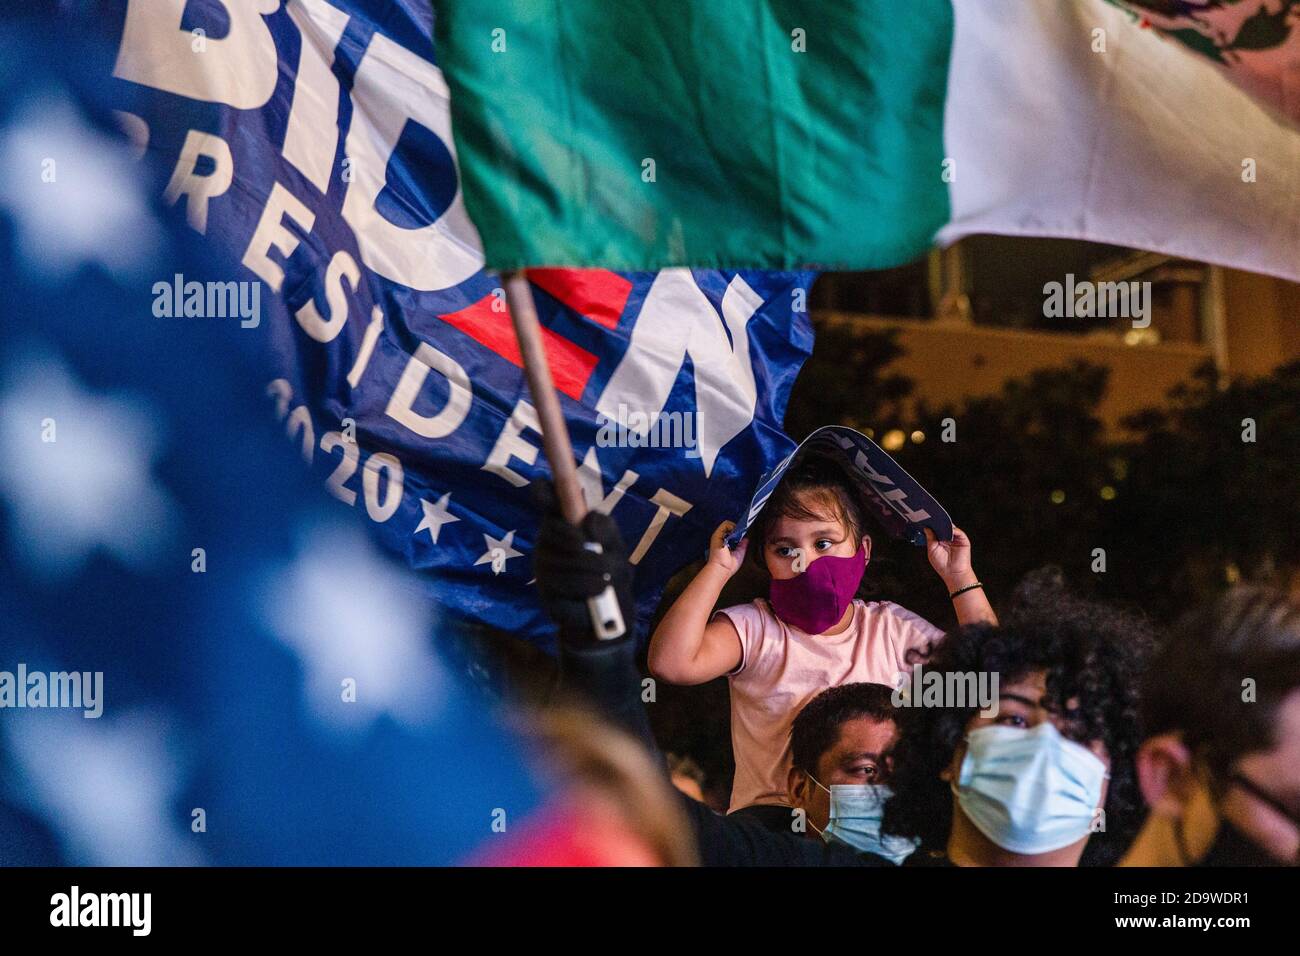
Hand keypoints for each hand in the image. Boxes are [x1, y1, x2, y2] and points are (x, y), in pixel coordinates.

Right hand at [531, 480, 634, 640]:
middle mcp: (547, 546)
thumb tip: (589, 522)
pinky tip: (595, 601)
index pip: (545, 500)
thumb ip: (606, 531)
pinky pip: (565, 592)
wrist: (612, 622)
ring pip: (562, 564)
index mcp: (563, 527)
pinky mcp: (546, 600)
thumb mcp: (617, 550)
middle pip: (553, 531)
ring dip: (592, 574)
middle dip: (582, 545)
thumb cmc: (611, 577)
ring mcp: (543, 573)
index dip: (544, 491)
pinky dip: (589, 596)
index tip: (546, 489)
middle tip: (605, 561)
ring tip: (605, 584)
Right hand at [706, 521, 748, 577]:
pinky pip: (725, 524)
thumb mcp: (739, 554)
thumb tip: (746, 539)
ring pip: (728, 524)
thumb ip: (742, 546)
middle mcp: (721, 539)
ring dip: (736, 528)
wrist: (721, 569)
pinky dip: (733, 526)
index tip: (744, 535)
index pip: (732, 534)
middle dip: (738, 529)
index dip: (738, 533)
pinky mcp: (717, 534)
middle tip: (743, 533)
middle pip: (730, 528)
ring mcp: (718, 536)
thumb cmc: (728, 565)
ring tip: (740, 534)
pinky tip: (736, 533)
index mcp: (724, 544)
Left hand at [925, 525, 976, 589]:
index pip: (935, 530)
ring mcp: (955, 539)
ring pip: (950, 528)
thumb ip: (930, 538)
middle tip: (930, 518)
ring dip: (944, 524)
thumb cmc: (942, 564)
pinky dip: (953, 529)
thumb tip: (927, 528)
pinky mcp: (963, 540)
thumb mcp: (932, 550)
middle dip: (937, 523)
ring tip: (938, 522)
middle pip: (942, 527)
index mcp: (939, 541)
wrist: (953, 573)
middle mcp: (947, 538)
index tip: (924, 520)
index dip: (931, 525)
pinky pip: (958, 532)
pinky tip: (948, 529)